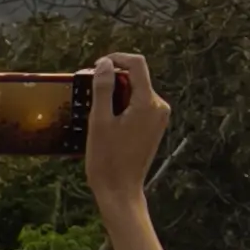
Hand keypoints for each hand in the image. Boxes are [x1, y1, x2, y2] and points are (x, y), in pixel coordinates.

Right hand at [83, 51, 171, 218]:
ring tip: (95, 108)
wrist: (120, 190)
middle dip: (113, 78)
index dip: (117, 58)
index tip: (97, 66)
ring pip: (136, 91)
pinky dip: (122, 105)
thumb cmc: (107, 159)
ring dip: (116, 93)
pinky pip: (139, 105)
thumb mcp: (100, 121)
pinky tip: (106, 120)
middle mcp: (159, 107)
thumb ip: (104, 88)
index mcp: (148, 103)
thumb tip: (106, 63)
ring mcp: (158, 117)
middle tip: (89, 89)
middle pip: (136, 78)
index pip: (137, 64)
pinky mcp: (154, 126)